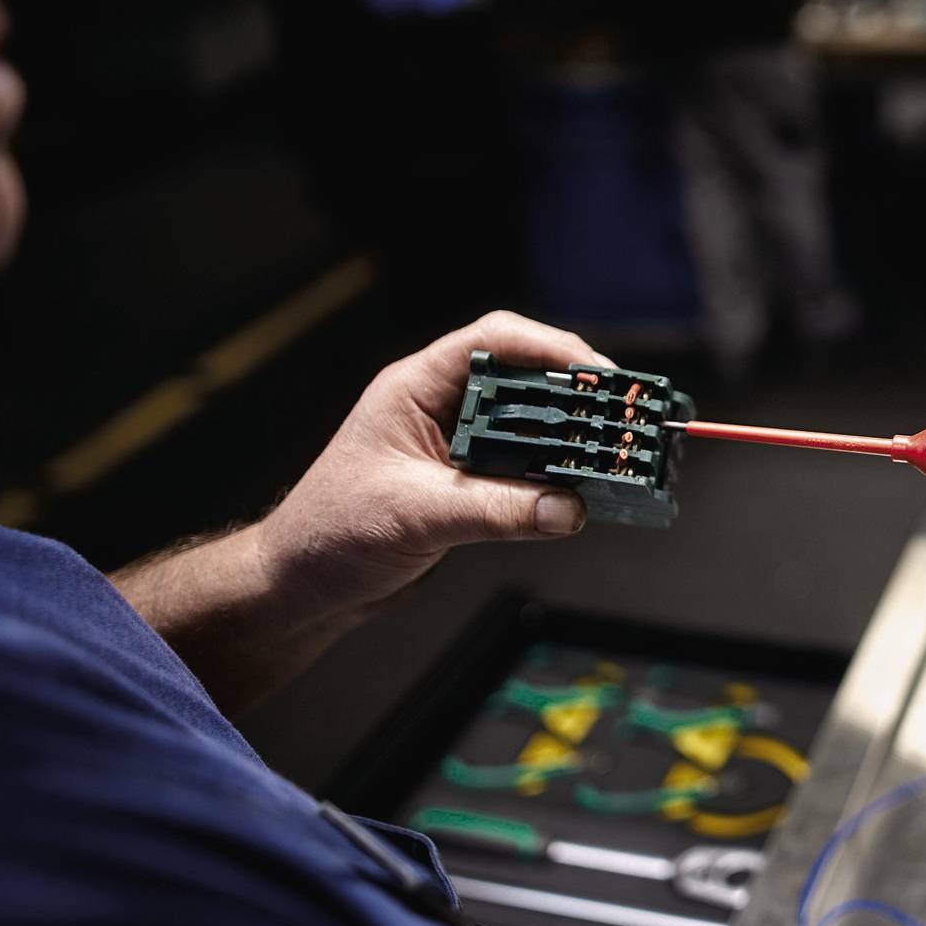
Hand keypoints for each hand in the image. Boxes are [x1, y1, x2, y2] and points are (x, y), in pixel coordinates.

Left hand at [254, 311, 610, 623]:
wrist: (304, 584)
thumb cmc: (331, 533)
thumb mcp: (418, 515)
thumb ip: (496, 511)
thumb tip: (566, 508)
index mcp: (416, 388)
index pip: (494, 342)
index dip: (550, 348)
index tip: (596, 372)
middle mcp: (442, 409)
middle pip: (524, 378)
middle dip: (575, 392)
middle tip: (621, 413)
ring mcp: (458, 446)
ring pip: (530, 424)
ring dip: (570, 437)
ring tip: (613, 450)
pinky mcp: (470, 483)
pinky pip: (526, 468)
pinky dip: (557, 476)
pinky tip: (583, 489)